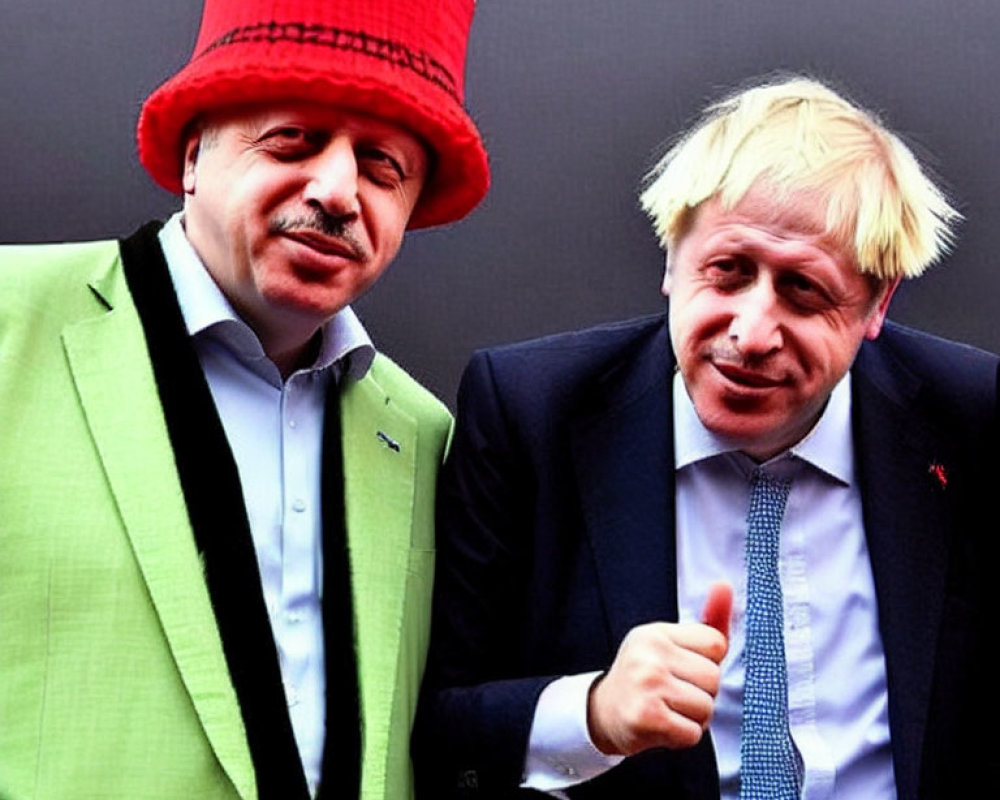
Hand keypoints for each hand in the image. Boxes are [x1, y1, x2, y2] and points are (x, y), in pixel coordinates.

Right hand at [587, 581, 731, 755]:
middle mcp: (649, 654)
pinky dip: (683, 736)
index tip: (684, 668)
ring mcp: (646, 684)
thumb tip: (725, 586)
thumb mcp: (671, 643)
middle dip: (702, 693)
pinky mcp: (646, 717)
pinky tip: (663, 725)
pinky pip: (693, 733)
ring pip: (706, 707)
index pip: (716, 643)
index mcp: (657, 633)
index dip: (708, 662)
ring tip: (669, 709)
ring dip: (694, 718)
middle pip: (714, 678)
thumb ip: (707, 621)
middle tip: (675, 693)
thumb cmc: (645, 677)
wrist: (603, 712)